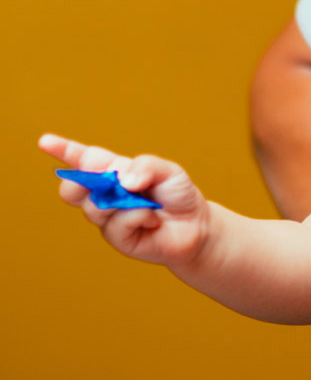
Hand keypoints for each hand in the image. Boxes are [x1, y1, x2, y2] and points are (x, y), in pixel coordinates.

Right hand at [39, 133, 210, 268]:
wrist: (196, 226)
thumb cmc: (177, 194)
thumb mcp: (169, 171)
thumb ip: (146, 166)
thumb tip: (122, 181)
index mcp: (113, 172)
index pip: (84, 159)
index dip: (63, 150)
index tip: (45, 141)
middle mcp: (104, 195)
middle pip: (73, 188)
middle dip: (80, 182)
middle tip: (102, 180)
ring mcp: (107, 218)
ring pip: (95, 206)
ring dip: (123, 201)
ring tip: (147, 203)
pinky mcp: (117, 238)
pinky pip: (118, 224)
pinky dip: (140, 216)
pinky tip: (153, 220)